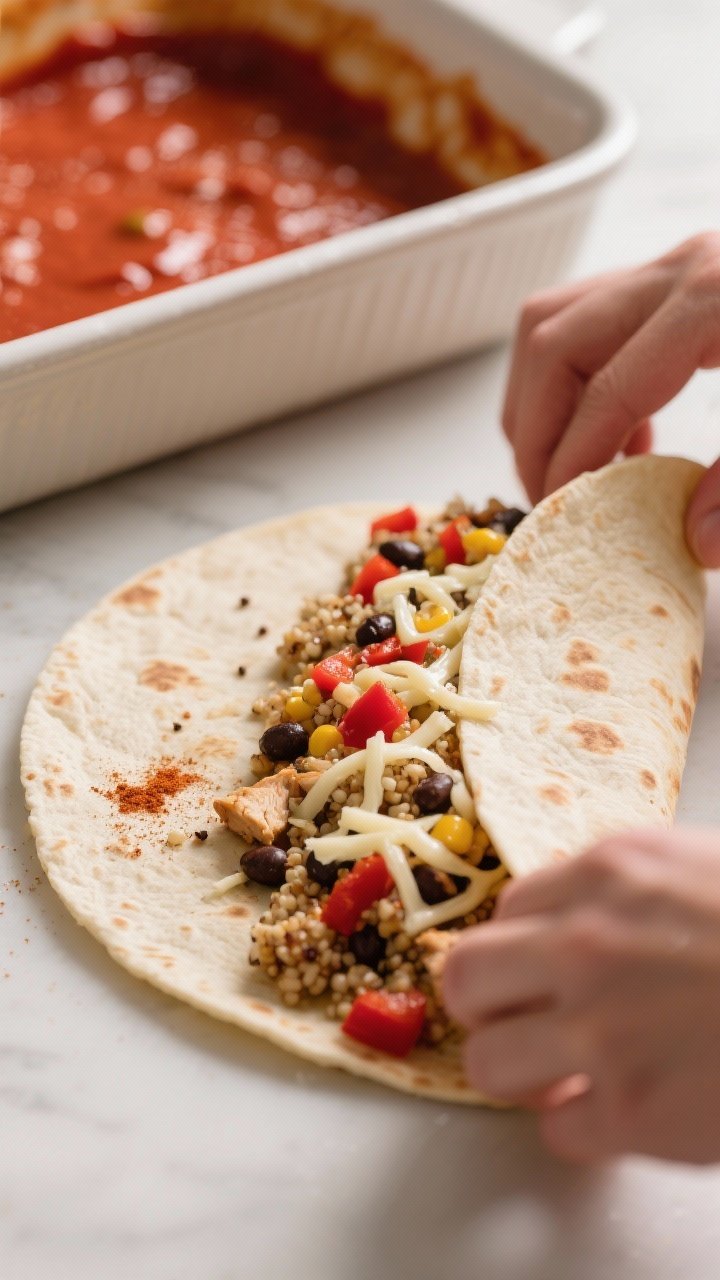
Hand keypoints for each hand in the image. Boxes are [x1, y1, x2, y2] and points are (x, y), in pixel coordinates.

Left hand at [443, 828, 719, 1163]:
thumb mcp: (700, 866)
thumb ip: (628, 885)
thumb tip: (580, 914)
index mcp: (608, 875)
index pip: (506, 908)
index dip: (518, 946)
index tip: (530, 970)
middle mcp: (585, 947)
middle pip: (465, 978)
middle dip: (486, 1005)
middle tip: (518, 1021)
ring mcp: (603, 1031)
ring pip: (488, 1062)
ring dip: (520, 1074)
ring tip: (560, 1076)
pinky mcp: (633, 1113)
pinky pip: (558, 1133)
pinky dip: (582, 1129)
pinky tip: (617, 1114)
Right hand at [502, 231, 719, 566]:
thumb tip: (692, 540)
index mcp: (712, 298)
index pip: (606, 388)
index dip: (573, 462)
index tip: (561, 519)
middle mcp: (680, 270)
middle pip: (551, 341)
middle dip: (533, 433)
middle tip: (547, 499)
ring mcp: (673, 268)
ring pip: (552, 323)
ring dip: (539, 402)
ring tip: (566, 469)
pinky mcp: (676, 280)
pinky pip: (586, 323)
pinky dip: (575, 383)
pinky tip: (615, 439)